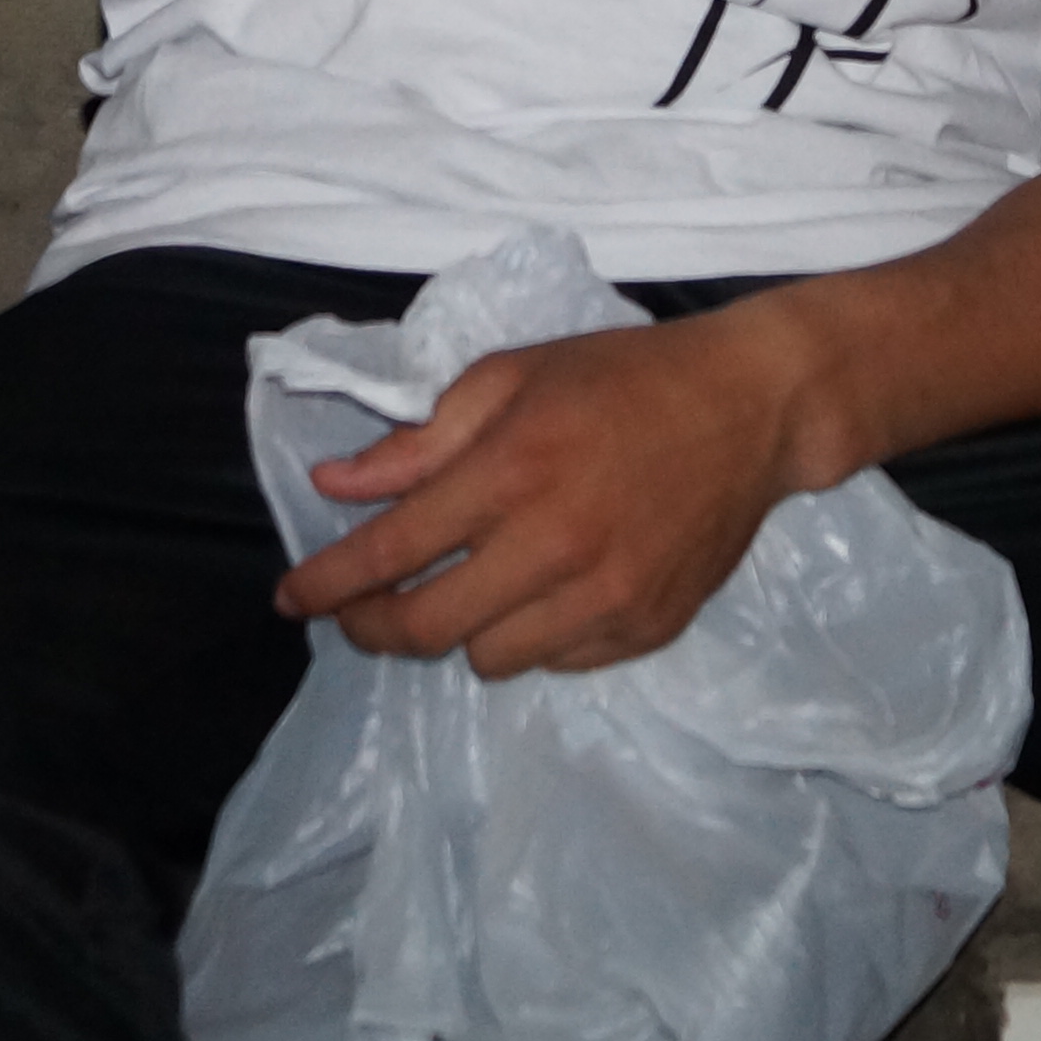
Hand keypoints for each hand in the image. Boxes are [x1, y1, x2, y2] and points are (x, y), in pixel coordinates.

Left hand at [270, 300, 839, 679]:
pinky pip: (554, 663)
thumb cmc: (621, 378)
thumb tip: (337, 486)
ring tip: (466, 587)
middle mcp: (554, 547)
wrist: (751, 408)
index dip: (325, 584)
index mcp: (511, 472)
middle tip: (359, 611)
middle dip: (373, 626)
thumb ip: (419, 440)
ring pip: (489, 659)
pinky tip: (538, 591)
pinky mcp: (645, 631)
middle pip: (428, 629)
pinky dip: (528, 637)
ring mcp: (606, 600)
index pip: (389, 553)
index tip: (289, 599)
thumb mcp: (510, 377)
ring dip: (459, 631)